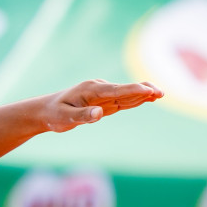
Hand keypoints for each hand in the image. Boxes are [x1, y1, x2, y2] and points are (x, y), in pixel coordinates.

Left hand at [38, 79, 162, 132]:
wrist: (45, 111)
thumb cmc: (53, 115)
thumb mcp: (64, 118)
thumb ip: (82, 116)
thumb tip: (100, 114)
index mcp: (91, 90)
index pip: (116, 90)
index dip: (134, 90)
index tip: (148, 91)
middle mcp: (99, 89)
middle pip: (125, 89)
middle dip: (143, 90)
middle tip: (161, 93)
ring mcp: (103, 94)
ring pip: (126, 93)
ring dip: (143, 93)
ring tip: (160, 94)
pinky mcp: (104, 101)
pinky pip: (122, 99)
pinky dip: (135, 98)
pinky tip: (148, 98)